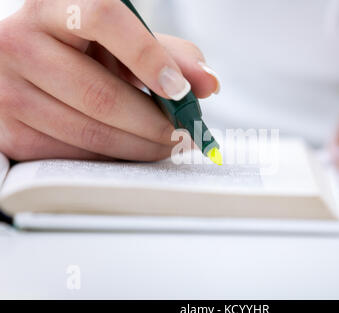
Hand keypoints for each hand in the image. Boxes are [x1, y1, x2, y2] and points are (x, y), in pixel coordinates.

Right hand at [0, 0, 219, 160]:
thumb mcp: (123, 42)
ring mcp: (9, 91)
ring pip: (90, 133)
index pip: (103, 17)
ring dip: (140, 147)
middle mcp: (20, 42)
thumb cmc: (83, 51)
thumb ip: (169, 54)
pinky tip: (131, 150)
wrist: (27, 69)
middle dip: (155, 124)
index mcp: (55, 6)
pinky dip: (112, 159)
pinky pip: (74, 157)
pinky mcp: (10, 133)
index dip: (148, 56)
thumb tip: (207, 83)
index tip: (180, 91)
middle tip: (185, 134)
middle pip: (101, 94)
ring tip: (166, 145)